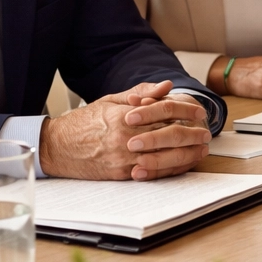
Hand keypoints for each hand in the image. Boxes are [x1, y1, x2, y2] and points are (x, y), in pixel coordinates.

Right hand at [40, 80, 210, 179]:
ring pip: (163, 157)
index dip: (185, 112)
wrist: (55, 147)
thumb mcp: (109, 101)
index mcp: (123, 116)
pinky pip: (151, 174)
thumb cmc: (82, 123)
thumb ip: (140, 93)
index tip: (199, 113)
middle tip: (206, 134)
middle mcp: (124, 138)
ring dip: (186, 155)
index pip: (163, 112)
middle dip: (191, 135)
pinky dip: (168, 170)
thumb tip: (165, 86)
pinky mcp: (119, 175)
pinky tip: (181, 166)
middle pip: (168, 136)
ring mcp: (122, 158)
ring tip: (200, 151)